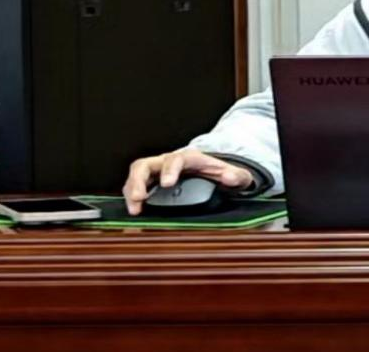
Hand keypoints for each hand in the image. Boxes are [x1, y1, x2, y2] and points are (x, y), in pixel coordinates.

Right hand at [122, 147, 253, 215]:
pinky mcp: (152, 181)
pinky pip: (136, 184)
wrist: (213, 172)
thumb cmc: (221, 173)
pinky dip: (132, 196)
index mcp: (189, 158)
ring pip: (137, 174)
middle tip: (139, 197)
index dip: (169, 170)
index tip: (167, 184)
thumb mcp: (235, 174)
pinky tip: (135, 210)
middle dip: (140, 180)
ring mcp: (158, 171)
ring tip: (135, 208)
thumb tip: (231, 177)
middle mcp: (169, 162)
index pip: (176, 160)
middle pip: (147, 164)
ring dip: (132, 190)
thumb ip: (236, 176)